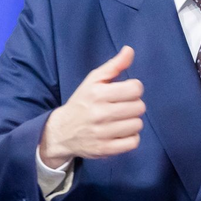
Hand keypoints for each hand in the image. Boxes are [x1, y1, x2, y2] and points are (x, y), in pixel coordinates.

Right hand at [39, 46, 144, 166]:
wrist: (61, 131)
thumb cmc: (82, 102)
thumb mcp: (93, 81)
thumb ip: (114, 65)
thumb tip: (130, 50)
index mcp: (97, 94)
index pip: (135, 88)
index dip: (134, 89)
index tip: (125, 92)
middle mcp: (100, 113)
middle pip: (139, 107)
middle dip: (133, 105)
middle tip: (122, 107)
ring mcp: (102, 133)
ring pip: (138, 124)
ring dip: (132, 122)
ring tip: (120, 120)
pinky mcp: (105, 149)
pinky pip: (133, 142)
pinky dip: (130, 138)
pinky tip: (120, 133)